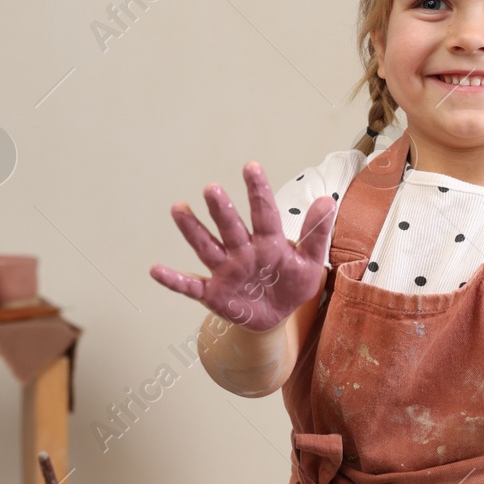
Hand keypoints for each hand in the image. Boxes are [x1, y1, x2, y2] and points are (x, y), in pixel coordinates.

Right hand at [150, 162, 336, 332]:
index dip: (258, 192)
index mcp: (268, 242)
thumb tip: (328, 200)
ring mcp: (225, 271)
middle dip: (222, 210)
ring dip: (192, 230)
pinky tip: (155, 270)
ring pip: (207, 247)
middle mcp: (242, 251)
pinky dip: (174, 280)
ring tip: (179, 208)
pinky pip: (190, 286)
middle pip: (230, 227)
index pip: (263, 214)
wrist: (276, 317)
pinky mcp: (213, 293)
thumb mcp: (311, 263)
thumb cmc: (292, 284)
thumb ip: (317, 234)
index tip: (251, 167)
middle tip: (212, 189)